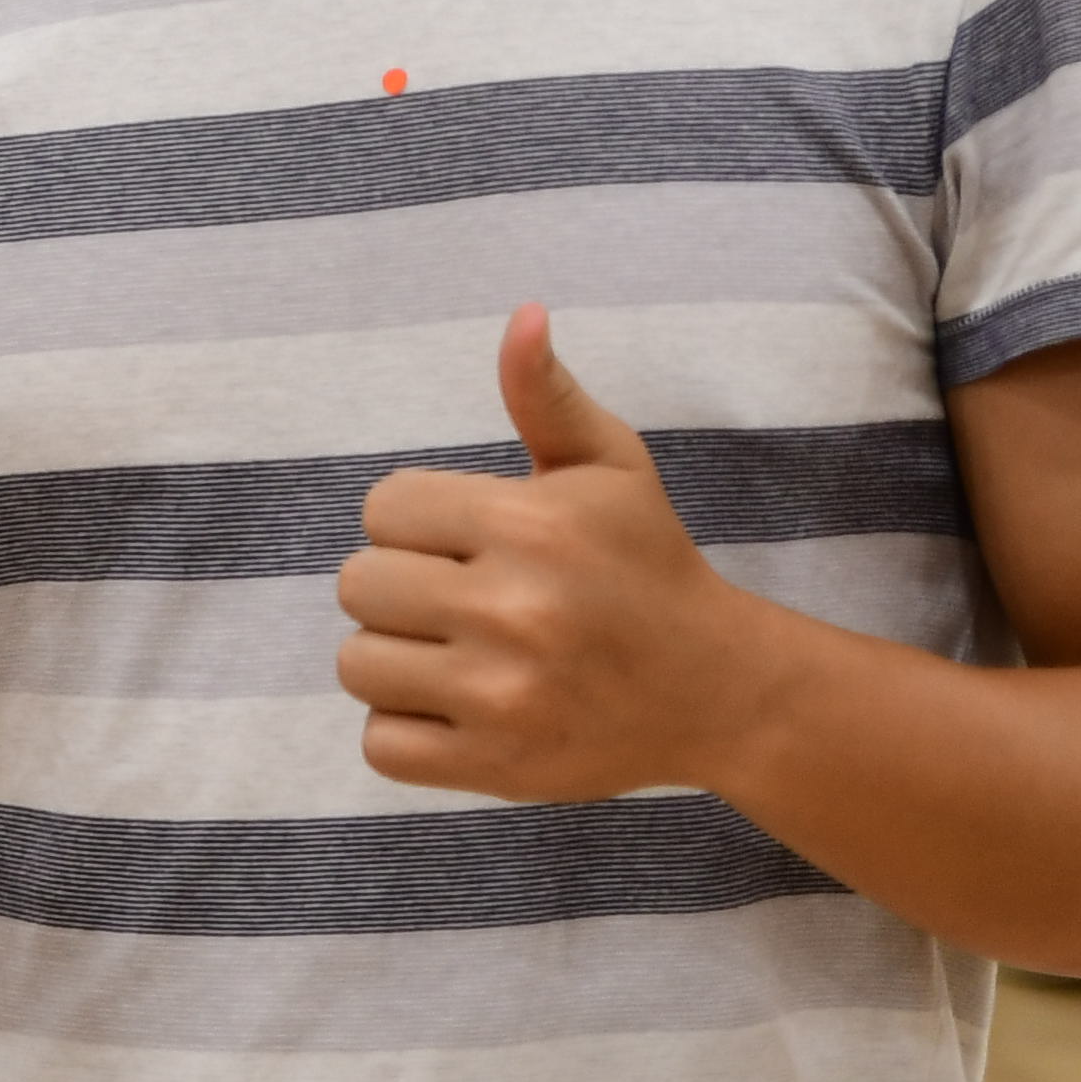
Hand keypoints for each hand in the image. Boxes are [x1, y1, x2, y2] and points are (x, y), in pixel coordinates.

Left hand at [334, 305, 758, 801]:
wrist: (722, 690)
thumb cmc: (648, 566)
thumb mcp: (609, 467)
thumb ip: (546, 394)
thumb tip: (522, 316)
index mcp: (527, 527)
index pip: (383, 509)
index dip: (417, 523)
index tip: (471, 542)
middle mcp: (512, 610)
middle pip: (358, 585)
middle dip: (403, 588)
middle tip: (466, 600)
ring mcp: (503, 696)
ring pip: (358, 664)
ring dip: (396, 659)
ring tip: (460, 653)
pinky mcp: (499, 766)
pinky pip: (379, 744)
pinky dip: (405, 729)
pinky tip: (460, 705)